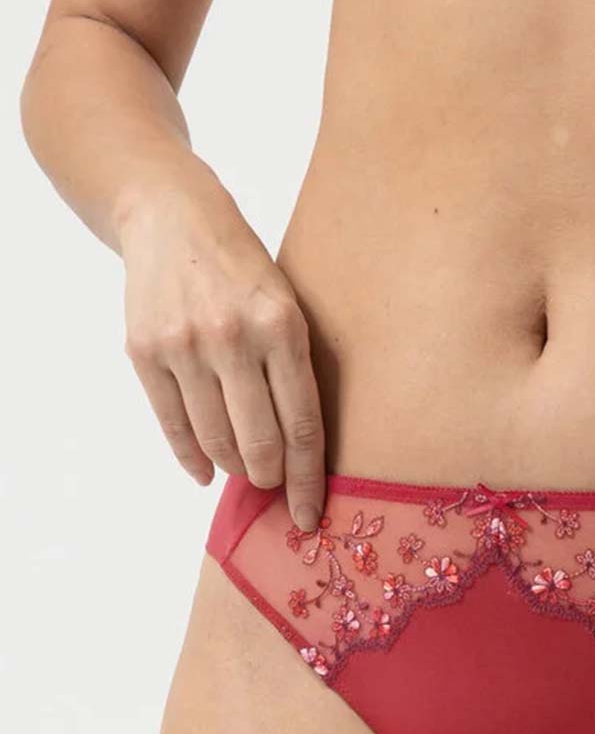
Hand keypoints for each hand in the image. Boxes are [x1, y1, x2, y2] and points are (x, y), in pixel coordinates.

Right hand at [117, 173, 325, 529]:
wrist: (172, 217)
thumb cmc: (245, 268)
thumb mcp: (289, 305)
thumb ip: (295, 370)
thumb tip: (300, 451)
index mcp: (282, 327)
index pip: (302, 426)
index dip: (307, 480)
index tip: (310, 515)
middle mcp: (233, 337)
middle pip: (259, 442)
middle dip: (271, 478)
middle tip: (274, 487)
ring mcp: (184, 345)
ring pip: (215, 439)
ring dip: (233, 466)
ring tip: (244, 469)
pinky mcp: (144, 350)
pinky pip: (172, 424)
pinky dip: (191, 456)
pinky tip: (205, 471)